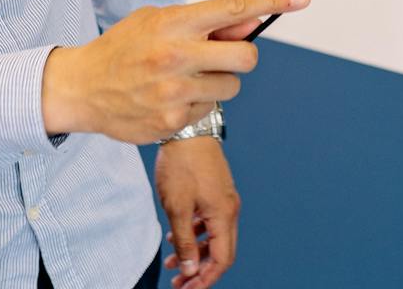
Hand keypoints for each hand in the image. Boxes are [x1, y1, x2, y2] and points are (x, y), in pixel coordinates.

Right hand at [40, 0, 308, 142]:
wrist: (81, 88)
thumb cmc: (124, 48)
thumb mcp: (159, 21)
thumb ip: (207, 22)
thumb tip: (253, 21)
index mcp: (175, 23)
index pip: (234, 7)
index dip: (272, 0)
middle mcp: (176, 55)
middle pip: (245, 57)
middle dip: (241, 57)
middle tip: (220, 57)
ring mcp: (174, 91)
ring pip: (232, 88)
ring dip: (219, 83)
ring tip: (187, 79)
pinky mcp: (171, 120)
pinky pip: (210, 111)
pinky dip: (198, 105)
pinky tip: (170, 99)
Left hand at [155, 137, 238, 288]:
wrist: (188, 129)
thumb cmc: (182, 164)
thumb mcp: (177, 207)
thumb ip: (184, 240)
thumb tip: (190, 268)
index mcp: (224, 214)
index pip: (222, 259)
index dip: (205, 279)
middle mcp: (229, 209)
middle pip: (221, 251)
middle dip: (200, 270)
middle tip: (180, 282)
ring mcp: (224, 199)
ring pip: (214, 236)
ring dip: (196, 252)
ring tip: (173, 262)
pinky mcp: (215, 191)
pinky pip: (210, 222)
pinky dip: (196, 234)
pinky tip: (175, 236)